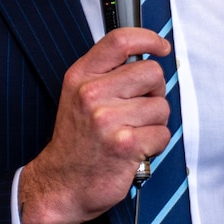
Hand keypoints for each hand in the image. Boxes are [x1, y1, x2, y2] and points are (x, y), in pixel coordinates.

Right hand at [18, 27, 171, 223]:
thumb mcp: (78, 96)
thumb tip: (148, 56)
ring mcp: (108, 119)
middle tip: (139, 109)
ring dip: (154, 123)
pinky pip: (162, 134)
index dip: (148, 39)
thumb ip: (106, 73)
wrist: (61, 184)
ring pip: (161, 106)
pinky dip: (154, 145)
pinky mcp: (125, 144)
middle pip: (152, 73)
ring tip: (132, 133)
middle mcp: (92, 94)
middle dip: (154, 92)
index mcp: (81, 77)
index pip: (120, 41)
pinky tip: (134, 149)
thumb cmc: (77, 142)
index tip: (160, 47)